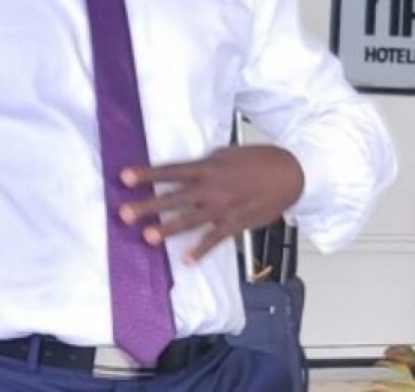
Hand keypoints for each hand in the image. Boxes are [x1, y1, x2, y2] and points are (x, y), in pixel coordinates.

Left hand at [119, 146, 304, 263]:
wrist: (290, 174)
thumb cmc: (260, 161)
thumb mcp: (228, 154)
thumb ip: (206, 163)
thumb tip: (187, 169)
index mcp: (208, 167)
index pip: (170, 170)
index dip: (146, 174)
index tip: (125, 177)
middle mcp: (212, 188)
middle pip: (173, 198)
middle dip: (148, 206)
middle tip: (125, 214)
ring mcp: (222, 208)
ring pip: (189, 220)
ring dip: (167, 229)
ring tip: (148, 236)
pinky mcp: (234, 223)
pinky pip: (213, 240)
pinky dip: (200, 251)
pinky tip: (185, 260)